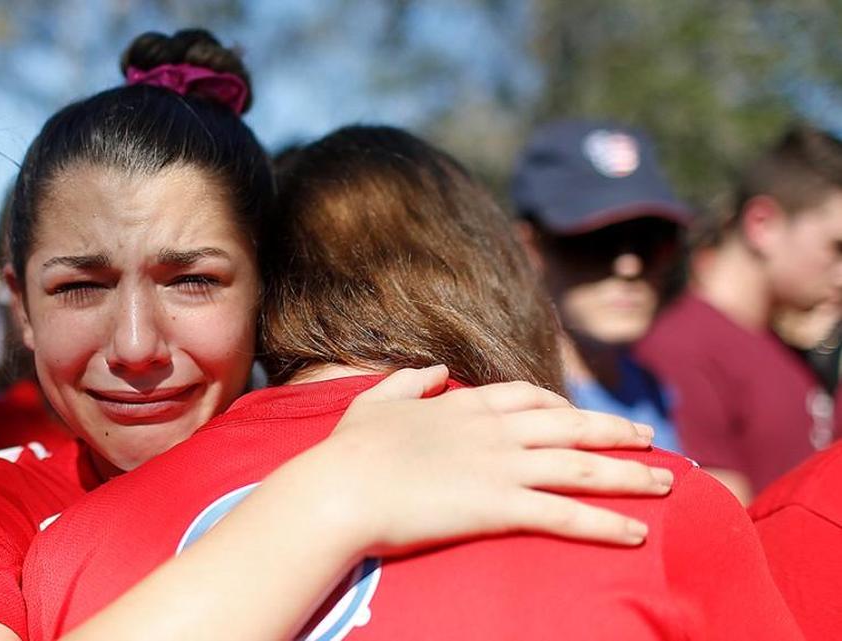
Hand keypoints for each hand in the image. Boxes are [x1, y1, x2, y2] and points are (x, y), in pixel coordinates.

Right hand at [309, 366, 671, 556]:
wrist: (342, 489)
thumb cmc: (351, 451)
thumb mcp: (376, 401)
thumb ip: (408, 381)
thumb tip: (432, 369)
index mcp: (466, 405)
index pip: (530, 396)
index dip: (563, 405)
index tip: (582, 414)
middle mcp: (494, 431)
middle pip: (572, 426)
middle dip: (616, 431)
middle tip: (649, 439)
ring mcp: (501, 467)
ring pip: (581, 466)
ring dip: (629, 475)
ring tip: (665, 484)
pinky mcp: (500, 506)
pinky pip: (566, 514)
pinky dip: (606, 523)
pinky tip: (637, 532)